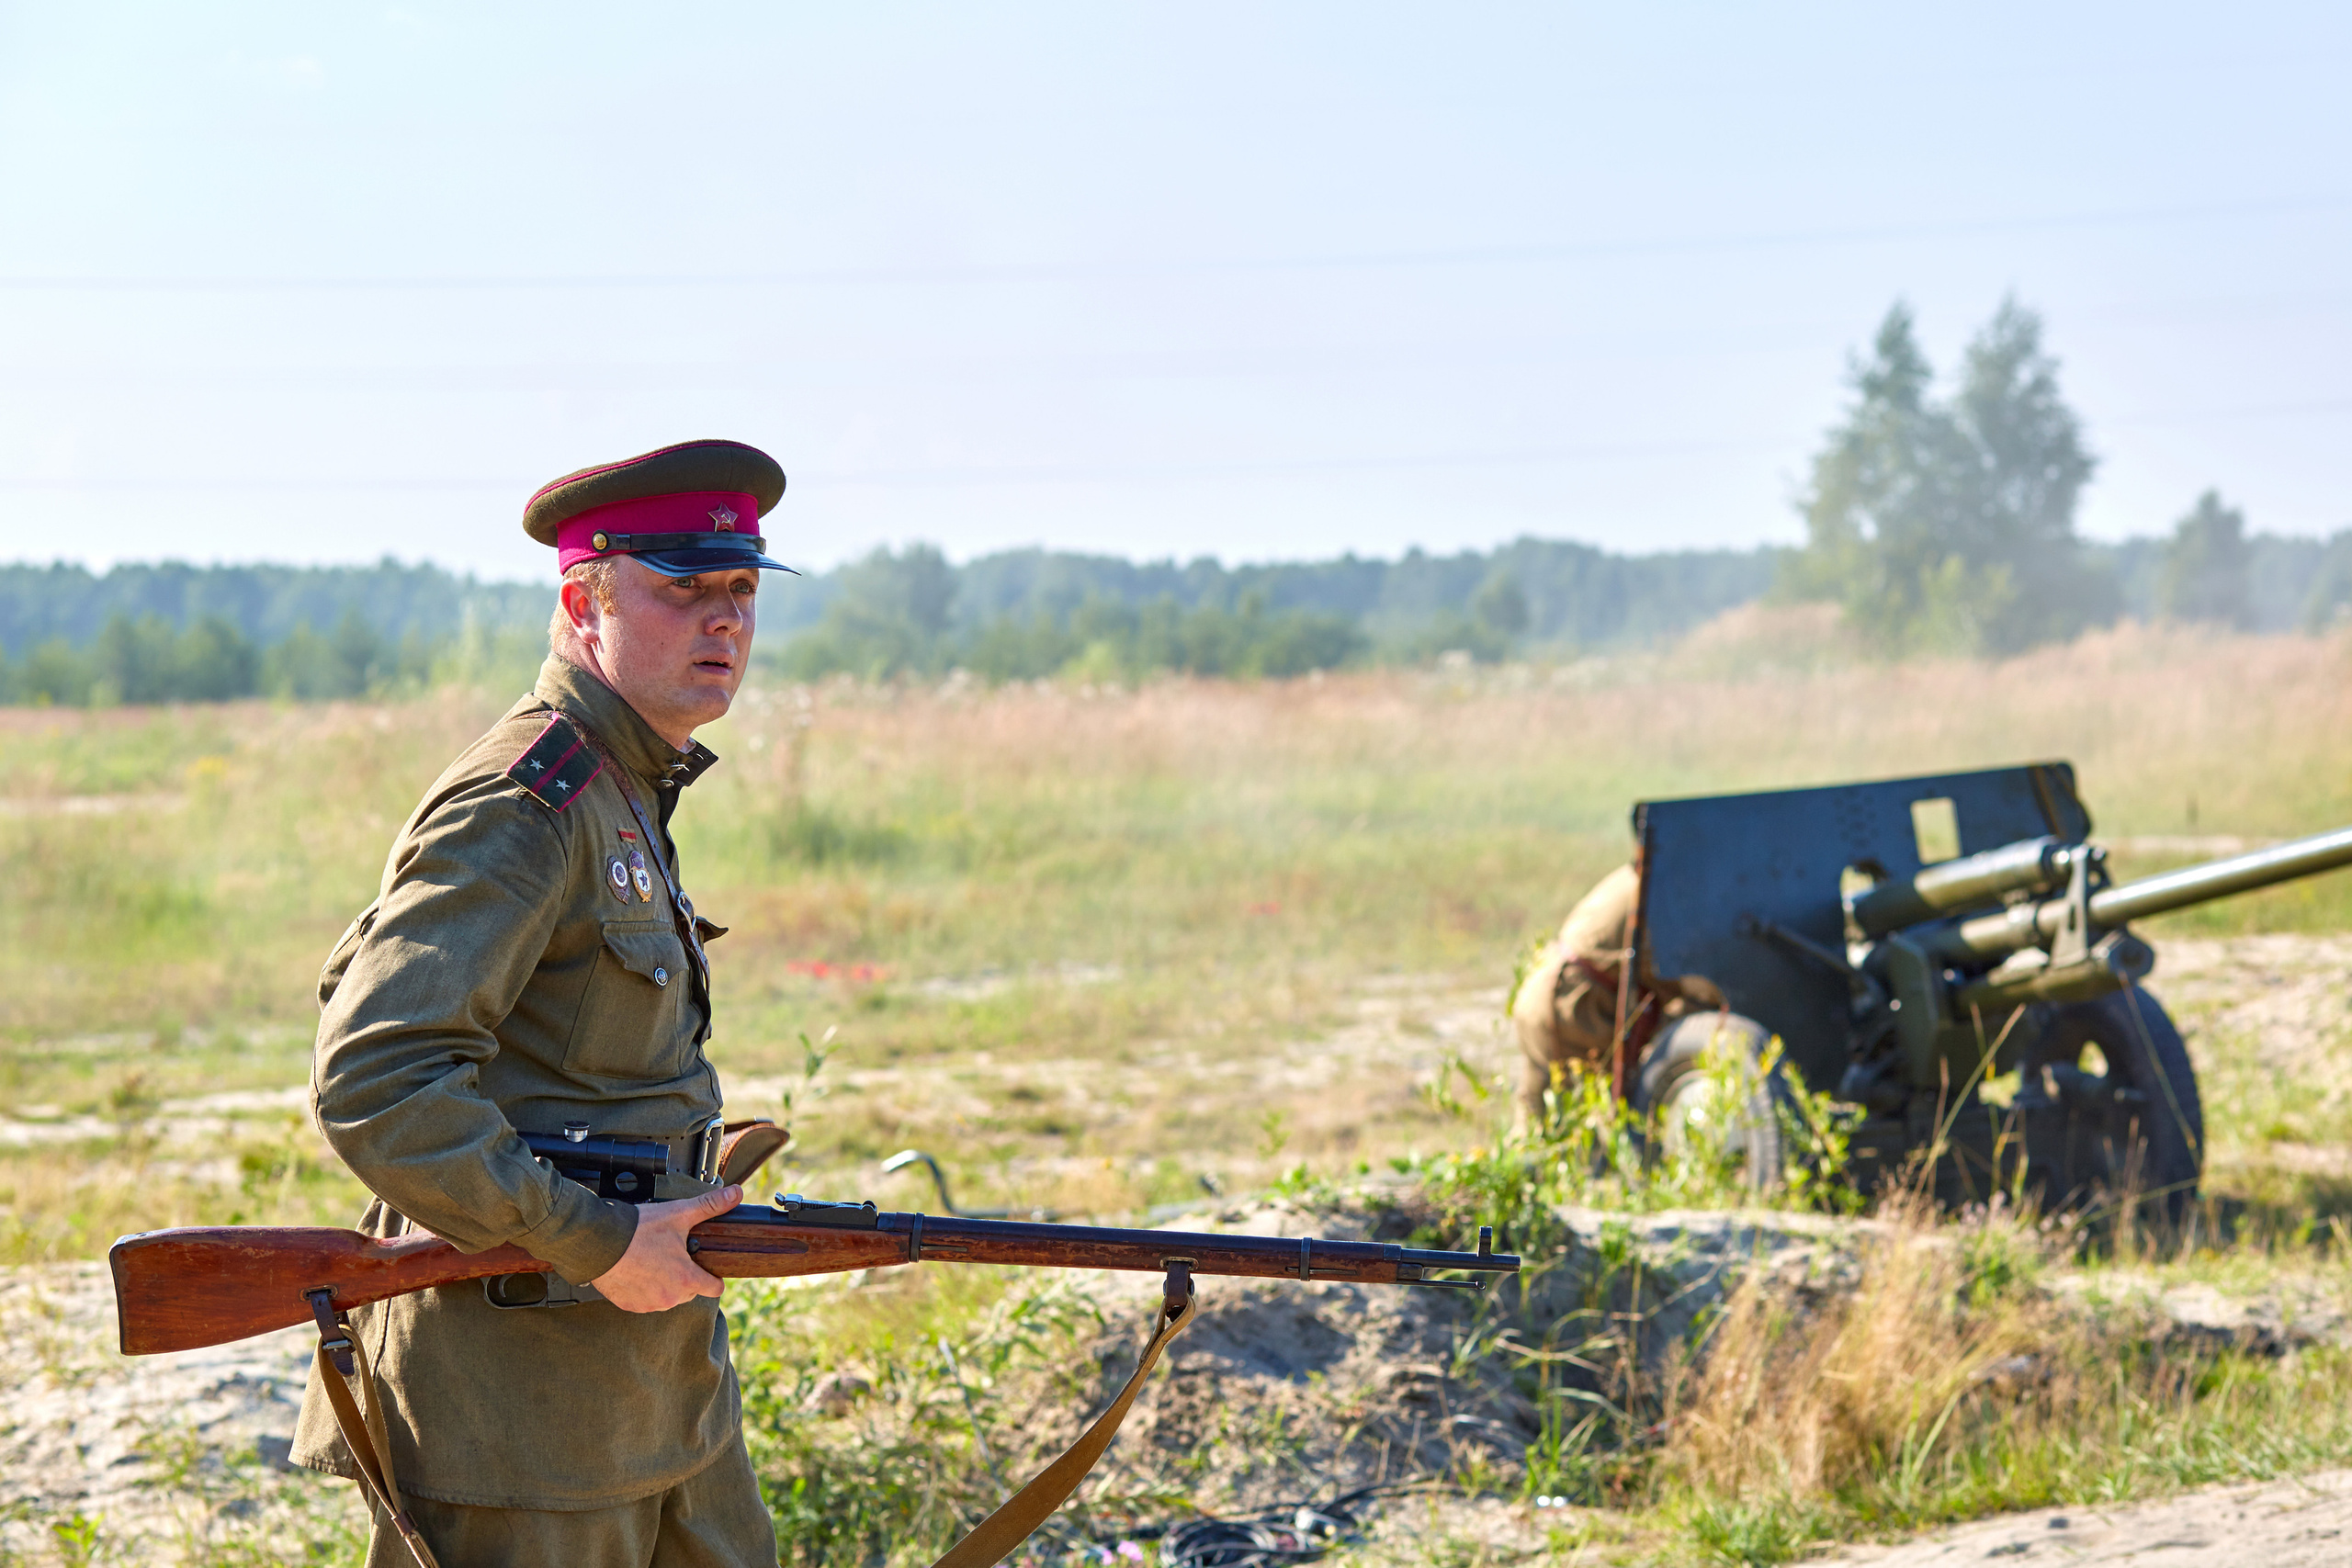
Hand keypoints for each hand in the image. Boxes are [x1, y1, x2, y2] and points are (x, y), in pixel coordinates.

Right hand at [589, 1184, 741, 1311]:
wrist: (597, 1242)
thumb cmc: (637, 1230)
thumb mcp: (679, 1214)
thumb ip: (710, 1206)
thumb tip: (735, 1194)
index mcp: (686, 1280)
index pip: (714, 1288)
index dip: (713, 1276)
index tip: (706, 1266)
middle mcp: (670, 1298)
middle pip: (690, 1290)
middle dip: (686, 1274)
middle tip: (672, 1254)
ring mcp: (648, 1304)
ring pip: (667, 1296)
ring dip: (665, 1282)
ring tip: (653, 1260)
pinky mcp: (629, 1305)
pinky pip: (645, 1300)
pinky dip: (644, 1288)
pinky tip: (638, 1270)